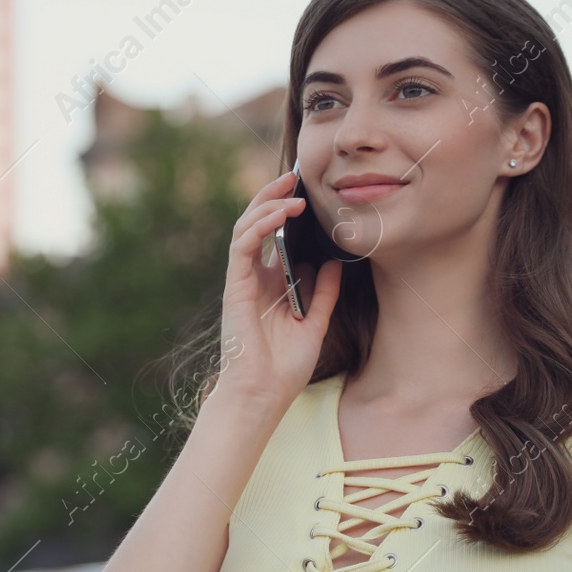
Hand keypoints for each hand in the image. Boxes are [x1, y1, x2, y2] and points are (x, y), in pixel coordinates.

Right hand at [214, 169, 342, 413]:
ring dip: (266, 203)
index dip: (287, 213)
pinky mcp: (235, 285)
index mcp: (271, 285)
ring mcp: (242, 280)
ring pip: (246, 227)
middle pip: (257, 225)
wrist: (263, 393)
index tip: (308, 193)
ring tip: (290, 188)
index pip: (275, 238)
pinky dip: (259, 224)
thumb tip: (336, 263)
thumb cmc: (284, 367)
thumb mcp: (315, 323)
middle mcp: (254, 278)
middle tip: (295, 177)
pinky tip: (281, 213)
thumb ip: (324, 294)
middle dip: (274, 197)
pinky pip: (242, 245)